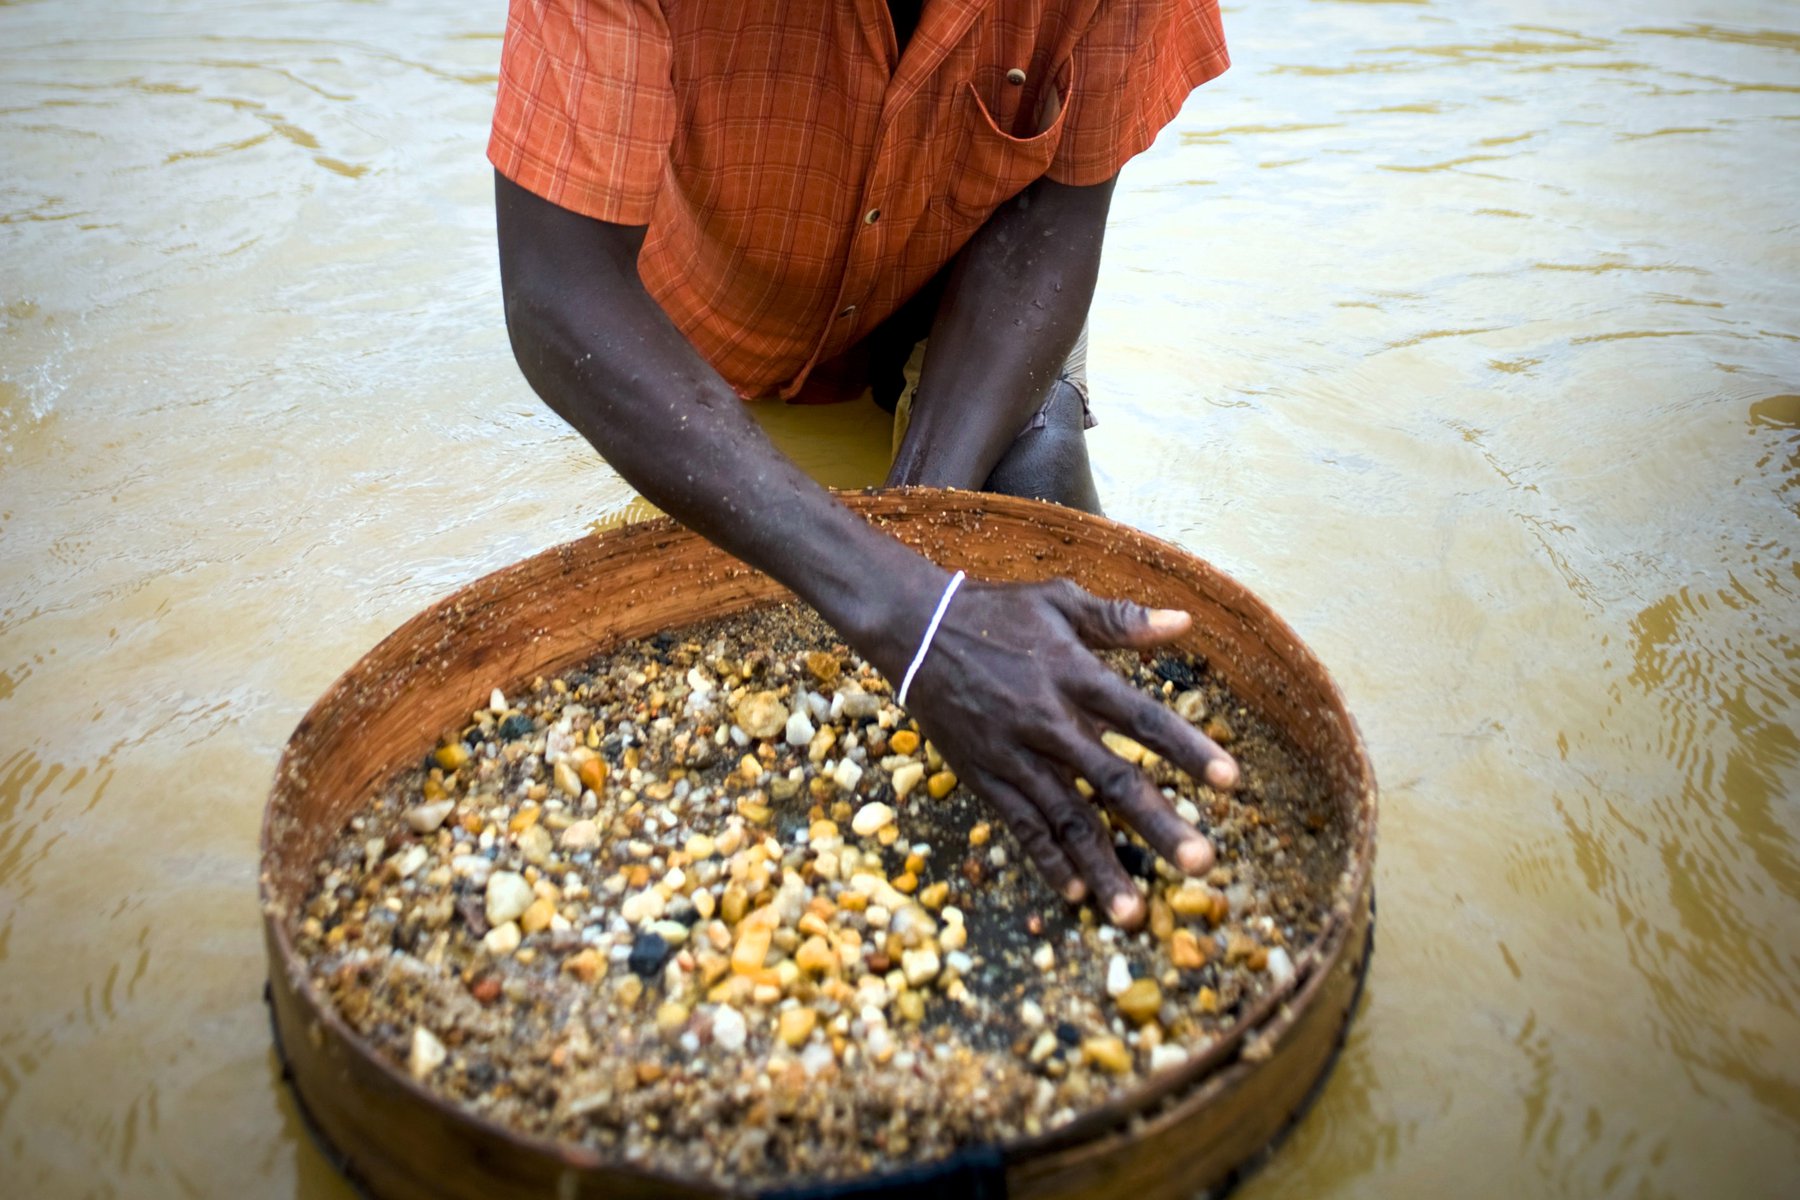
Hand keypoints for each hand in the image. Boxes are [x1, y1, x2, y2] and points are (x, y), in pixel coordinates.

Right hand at [894, 577, 1238, 928]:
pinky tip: (1077, 895)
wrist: (915, 631)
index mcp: (1074, 675)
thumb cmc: (994, 612)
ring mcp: (1014, 755)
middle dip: (1158, 824)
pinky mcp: (985, 776)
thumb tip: (1184, 622)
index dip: (1188, 748)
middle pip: (1111, 780)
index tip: (1231, 781)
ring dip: (1103, 866)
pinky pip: (1021, 826)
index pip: (1142, 717)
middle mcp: (1047, 721)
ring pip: (1065, 819)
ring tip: (1134, 913)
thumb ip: (1121, 619)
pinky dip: (1048, 861)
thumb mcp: (1058, 600)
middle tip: (1201, 864)